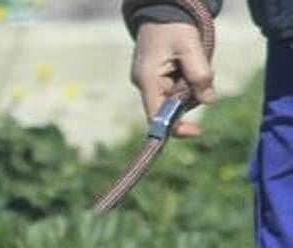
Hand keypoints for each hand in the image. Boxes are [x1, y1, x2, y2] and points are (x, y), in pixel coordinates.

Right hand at [131, 21, 215, 136]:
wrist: (160, 12)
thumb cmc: (173, 28)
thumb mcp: (191, 48)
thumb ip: (200, 75)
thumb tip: (208, 101)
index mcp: (148, 80)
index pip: (157, 115)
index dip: (175, 127)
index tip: (196, 132)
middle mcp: (144, 85)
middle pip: (169, 107)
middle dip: (189, 97)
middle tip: (202, 73)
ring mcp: (147, 82)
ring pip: (173, 98)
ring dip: (189, 88)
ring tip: (192, 61)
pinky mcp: (153, 78)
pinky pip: (172, 89)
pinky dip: (185, 81)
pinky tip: (186, 63)